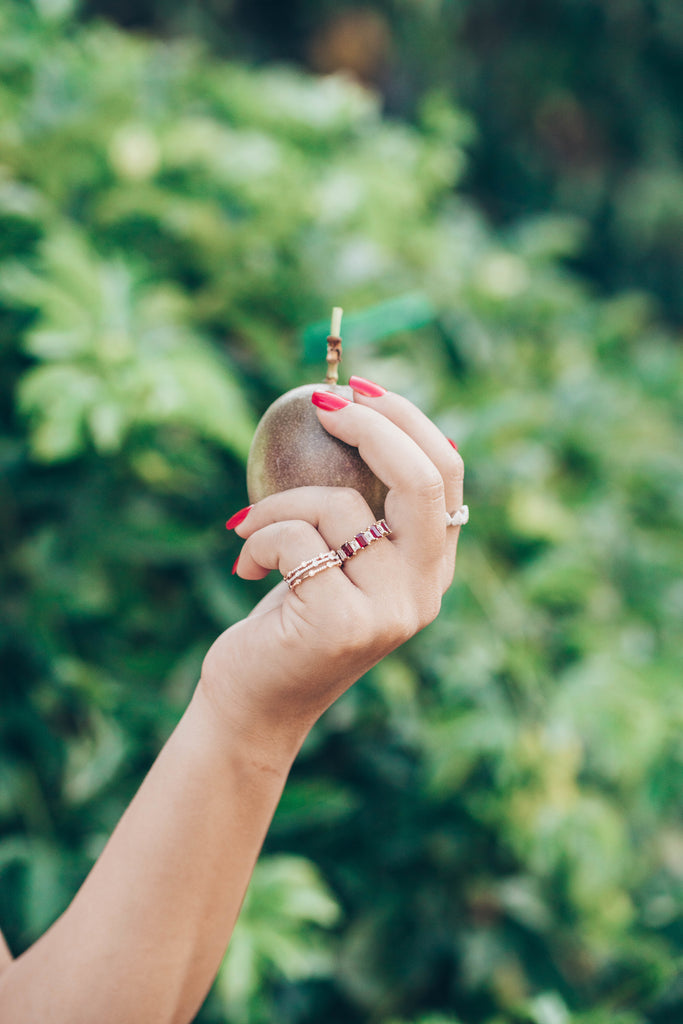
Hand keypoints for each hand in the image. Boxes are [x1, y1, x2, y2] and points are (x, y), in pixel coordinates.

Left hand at [199, 381, 464, 761]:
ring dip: (277, 503)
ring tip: (247, 527)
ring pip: (338, 507)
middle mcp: (425, 591)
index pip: (447, 475)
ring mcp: (390, 611)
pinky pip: (296, 540)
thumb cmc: (290, 617)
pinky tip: (243, 563)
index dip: (410, 421)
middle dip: (371, 425)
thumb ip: (360, 508)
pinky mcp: (342, 623)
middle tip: (322, 402)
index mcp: (431, 569)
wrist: (255, 703)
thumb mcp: (335, 558)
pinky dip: (259, 536)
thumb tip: (347, 409)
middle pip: (421, 480)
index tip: (359, 388)